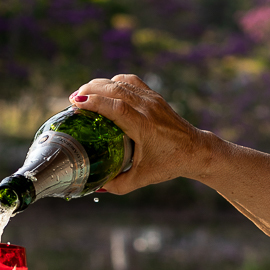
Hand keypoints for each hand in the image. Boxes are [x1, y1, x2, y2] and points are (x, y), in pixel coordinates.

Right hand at [68, 74, 213, 192]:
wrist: (196, 150)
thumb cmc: (170, 164)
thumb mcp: (143, 179)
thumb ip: (118, 184)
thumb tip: (96, 186)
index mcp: (144, 126)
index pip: (115, 107)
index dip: (93, 101)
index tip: (75, 103)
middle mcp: (148, 108)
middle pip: (114, 89)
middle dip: (90, 89)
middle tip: (73, 99)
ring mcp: (152, 99)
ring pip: (121, 82)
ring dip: (100, 84)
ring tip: (84, 93)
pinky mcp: (155, 96)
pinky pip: (131, 82)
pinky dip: (115, 82)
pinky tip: (105, 90)